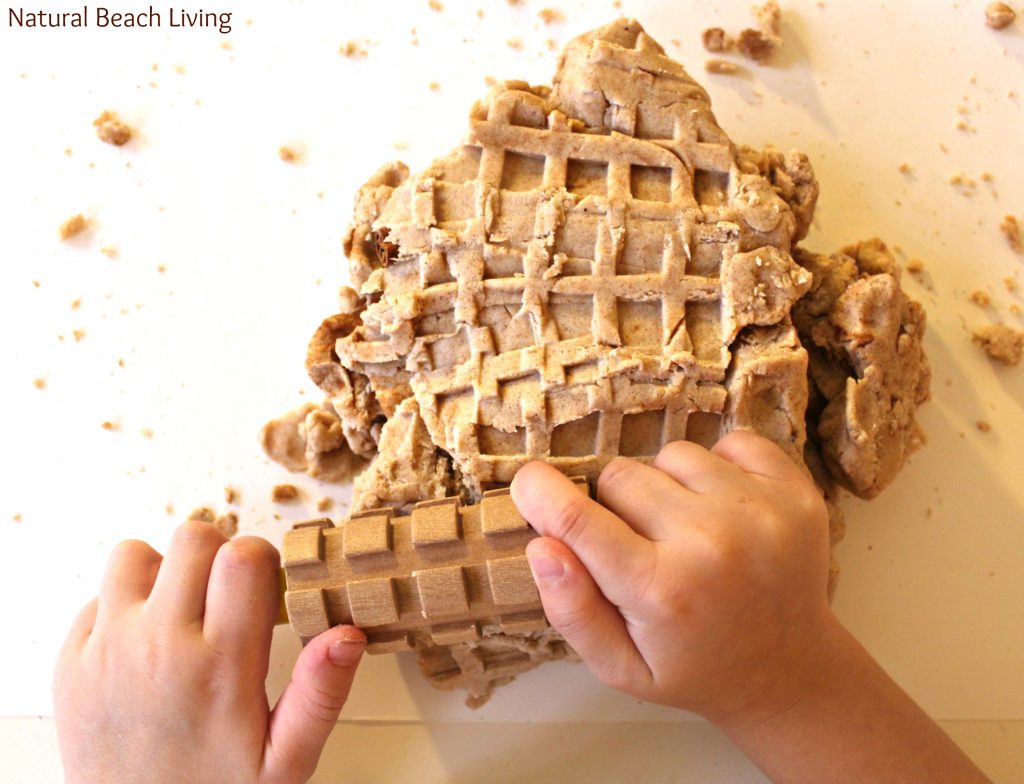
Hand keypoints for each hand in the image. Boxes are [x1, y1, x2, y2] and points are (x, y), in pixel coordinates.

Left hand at [54, 521, 365, 783]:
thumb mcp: (285, 760)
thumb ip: (320, 694)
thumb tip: (347, 636)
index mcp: (221, 664)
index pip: (243, 556)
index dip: (260, 558)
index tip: (262, 587)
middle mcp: (160, 646)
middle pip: (193, 538)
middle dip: (217, 556)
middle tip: (224, 598)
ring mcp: (108, 650)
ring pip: (135, 555)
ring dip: (162, 572)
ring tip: (179, 612)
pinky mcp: (69, 662)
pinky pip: (97, 598)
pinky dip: (123, 608)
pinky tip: (143, 646)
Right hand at [510, 431, 835, 725]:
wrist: (792, 671)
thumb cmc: (695, 668)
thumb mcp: (619, 667)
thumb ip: (572, 610)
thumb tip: (542, 545)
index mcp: (662, 591)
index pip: (577, 519)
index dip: (540, 493)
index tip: (529, 484)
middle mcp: (713, 542)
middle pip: (620, 476)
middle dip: (614, 506)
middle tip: (638, 547)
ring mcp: (761, 510)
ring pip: (670, 454)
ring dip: (666, 486)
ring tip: (684, 531)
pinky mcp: (794, 490)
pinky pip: (728, 442)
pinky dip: (715, 468)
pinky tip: (721, 511)